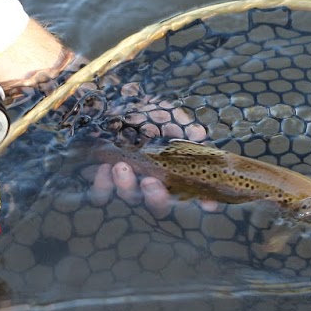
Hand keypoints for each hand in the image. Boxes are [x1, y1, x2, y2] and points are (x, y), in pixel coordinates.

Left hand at [87, 84, 215, 215]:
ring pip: (131, 199)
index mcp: (175, 172)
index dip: (203, 202)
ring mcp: (130, 185)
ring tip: (121, 167)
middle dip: (156, 197)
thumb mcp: (170, 116)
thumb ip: (183, 128)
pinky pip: (103, 194)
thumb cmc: (149, 113)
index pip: (194, 194)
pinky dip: (103, 185)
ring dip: (127, 187)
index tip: (207, 203)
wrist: (116, 104)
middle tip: (150, 181)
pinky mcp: (105, 182)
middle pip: (159, 206)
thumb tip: (198, 135)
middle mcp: (154, 184)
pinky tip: (104, 167)